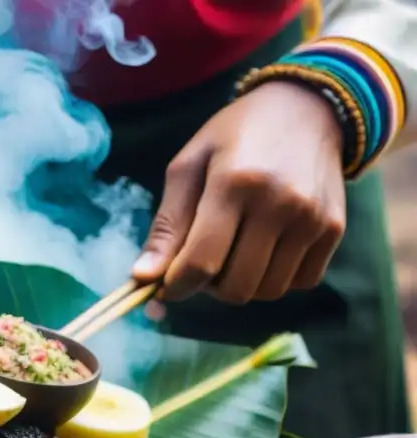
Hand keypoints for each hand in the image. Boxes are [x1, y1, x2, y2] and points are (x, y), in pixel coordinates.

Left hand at [131, 81, 346, 303]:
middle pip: (235, 287)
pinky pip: (299, 283)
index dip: (176, 286)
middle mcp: (279, 203)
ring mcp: (312, 218)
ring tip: (231, 253)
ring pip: (266, 291)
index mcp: (234, 183)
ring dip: (241, 284)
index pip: (201, 262)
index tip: (164, 286)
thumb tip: (142, 278)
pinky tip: (263, 251)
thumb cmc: (234, 137)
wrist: (306, 108)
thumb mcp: (189, 167)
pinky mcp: (334, 229)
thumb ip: (167, 225)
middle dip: (208, 287)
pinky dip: (274, 279)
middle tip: (200, 262)